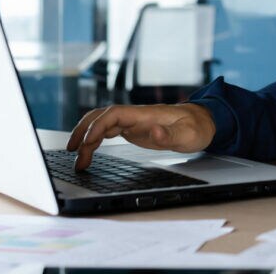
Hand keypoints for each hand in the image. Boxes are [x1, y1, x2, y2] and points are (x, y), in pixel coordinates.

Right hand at [66, 103, 216, 169]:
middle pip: (100, 117)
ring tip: (77, 160)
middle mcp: (134, 116)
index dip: (97, 126)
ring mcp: (132, 122)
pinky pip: (107, 132)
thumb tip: (153, 131)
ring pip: (101, 125)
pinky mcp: (132, 130)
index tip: (86, 143)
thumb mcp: (188, 134)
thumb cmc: (196, 127)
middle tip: (71, 152)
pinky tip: (89, 153)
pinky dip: (95, 141)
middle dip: (82, 131)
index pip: (113, 115)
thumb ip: (170, 134)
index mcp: (144, 114)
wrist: (203, 122)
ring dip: (86, 139)